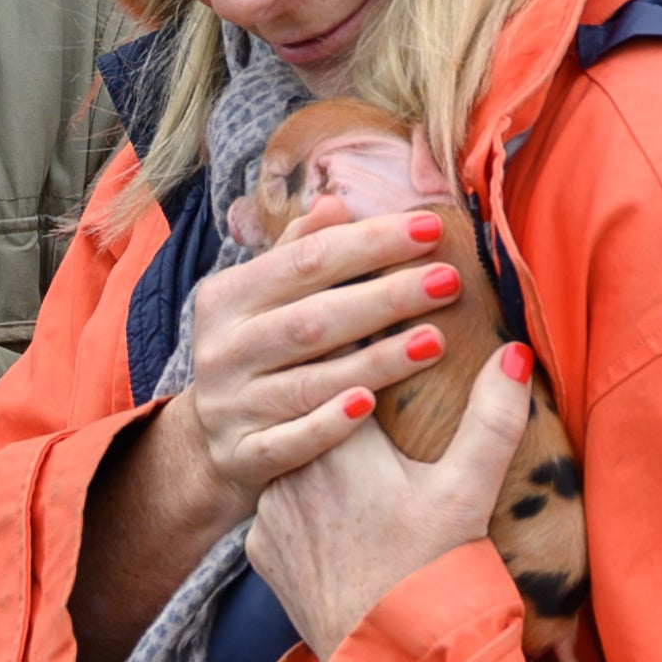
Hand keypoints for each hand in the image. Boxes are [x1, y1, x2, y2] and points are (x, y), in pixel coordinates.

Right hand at [70, 195, 463, 656]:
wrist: (212, 443)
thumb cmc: (260, 353)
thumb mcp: (266, 299)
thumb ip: (298, 253)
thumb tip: (335, 205)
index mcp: (226, 297)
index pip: (306, 261)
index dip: (370, 243)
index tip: (431, 228)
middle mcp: (221, 350)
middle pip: (312, 319)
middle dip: (385, 297)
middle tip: (448, 281)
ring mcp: (230, 406)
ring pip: (308, 380)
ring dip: (375, 360)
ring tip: (436, 341)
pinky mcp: (244, 456)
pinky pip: (290, 442)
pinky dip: (328, 424)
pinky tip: (370, 405)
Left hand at [242, 339, 537, 661]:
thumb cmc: (431, 575)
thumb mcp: (469, 492)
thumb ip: (493, 418)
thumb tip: (515, 353)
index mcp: (341, 438)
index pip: (351, 373)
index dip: (374, 363)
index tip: (395, 359)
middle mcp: (291, 465)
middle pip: (318, 417)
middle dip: (346, 410)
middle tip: (384, 419)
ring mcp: (267, 509)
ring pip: (296, 462)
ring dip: (322, 461)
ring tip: (362, 474)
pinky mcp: (259, 546)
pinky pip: (281, 509)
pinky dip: (306, 508)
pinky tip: (337, 520)